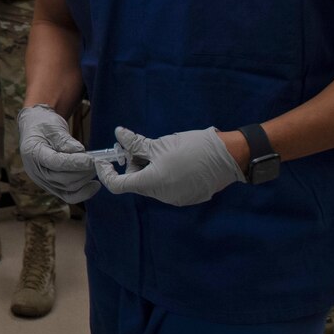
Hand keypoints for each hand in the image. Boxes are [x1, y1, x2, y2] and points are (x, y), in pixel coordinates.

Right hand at [18, 105, 100, 202]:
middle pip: (63, 179)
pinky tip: (95, 185)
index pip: (55, 162)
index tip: (91, 159)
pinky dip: (83, 193)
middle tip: (97, 162)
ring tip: (95, 167)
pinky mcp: (51, 186)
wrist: (35, 129)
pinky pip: (68, 195)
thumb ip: (65, 140)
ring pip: (68, 188)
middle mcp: (35, 171)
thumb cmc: (44, 125)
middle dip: (83, 171)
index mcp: (32, 153)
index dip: (75, 163)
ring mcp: (43, 181)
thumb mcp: (53, 126)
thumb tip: (80, 151)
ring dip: (85, 179)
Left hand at [94, 125, 242, 206]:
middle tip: (140, 146)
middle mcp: (162, 196)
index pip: (118, 185)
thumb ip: (136, 143)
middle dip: (134, 164)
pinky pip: (167, 186)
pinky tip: (176, 160)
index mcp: (152, 184)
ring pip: (152, 183)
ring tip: (163, 151)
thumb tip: (119, 134)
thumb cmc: (194, 147)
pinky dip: (163, 174)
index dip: (107, 173)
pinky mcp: (188, 197)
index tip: (105, 161)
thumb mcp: (160, 144)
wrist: (229, 156)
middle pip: (136, 182)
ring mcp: (176, 199)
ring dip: (149, 168)